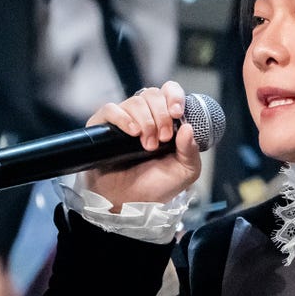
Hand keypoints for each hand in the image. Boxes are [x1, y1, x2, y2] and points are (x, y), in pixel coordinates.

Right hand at [85, 81, 201, 209]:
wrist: (130, 203)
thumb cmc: (157, 186)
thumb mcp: (185, 171)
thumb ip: (191, 150)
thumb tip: (188, 127)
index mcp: (166, 121)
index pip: (169, 92)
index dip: (174, 96)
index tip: (177, 113)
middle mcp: (145, 116)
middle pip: (152, 94)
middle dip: (161, 115)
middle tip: (162, 139)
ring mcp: (123, 120)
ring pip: (135, 101)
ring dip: (146, 122)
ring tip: (147, 145)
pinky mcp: (103, 128)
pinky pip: (110, 109)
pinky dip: (123, 118)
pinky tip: (132, 132)